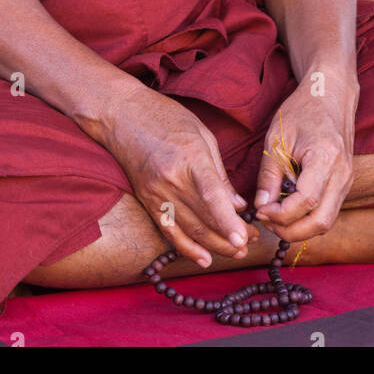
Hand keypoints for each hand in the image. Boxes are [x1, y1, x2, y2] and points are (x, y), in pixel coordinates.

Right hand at [100, 82, 257, 267]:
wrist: (121, 115)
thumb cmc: (166, 117)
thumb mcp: (202, 135)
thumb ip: (220, 173)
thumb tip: (238, 204)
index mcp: (191, 158)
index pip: (211, 196)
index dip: (228, 221)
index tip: (243, 239)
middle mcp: (172, 180)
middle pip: (203, 219)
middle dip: (230, 238)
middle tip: (251, 243)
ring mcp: (157, 193)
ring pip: (189, 231)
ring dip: (214, 246)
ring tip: (236, 253)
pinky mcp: (147, 200)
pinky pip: (169, 231)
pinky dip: (187, 248)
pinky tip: (204, 259)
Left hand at [253, 69, 357, 243]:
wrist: (330, 95)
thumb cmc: (302, 111)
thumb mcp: (277, 139)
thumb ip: (269, 175)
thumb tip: (262, 206)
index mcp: (325, 157)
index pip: (306, 201)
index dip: (281, 213)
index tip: (261, 211)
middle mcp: (342, 174)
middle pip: (320, 221)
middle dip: (291, 230)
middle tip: (266, 222)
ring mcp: (347, 180)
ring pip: (326, 221)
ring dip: (300, 228)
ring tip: (275, 218)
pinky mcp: (344, 183)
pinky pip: (328, 211)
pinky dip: (308, 218)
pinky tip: (289, 210)